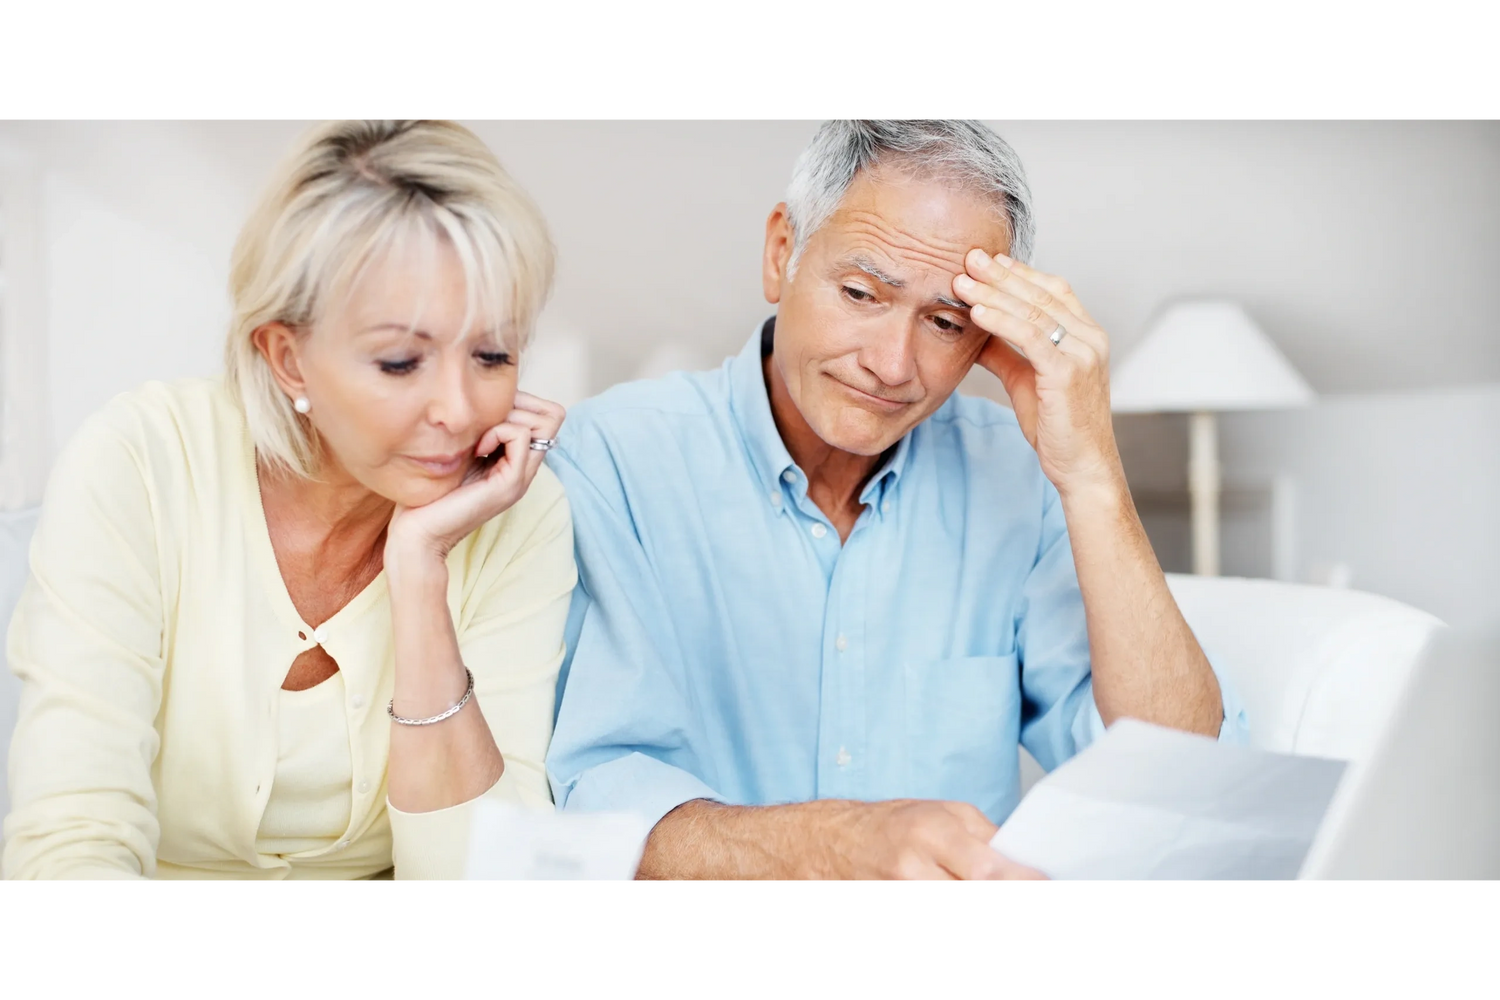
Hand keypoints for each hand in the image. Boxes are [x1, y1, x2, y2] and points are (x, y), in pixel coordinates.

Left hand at [386, 392, 564, 563]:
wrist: (419, 534)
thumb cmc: (428, 493)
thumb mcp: (458, 453)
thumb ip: (476, 432)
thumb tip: (481, 399)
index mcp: (515, 462)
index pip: (546, 416)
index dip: (523, 402)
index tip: (489, 411)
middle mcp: (525, 470)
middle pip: (553, 416)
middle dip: (519, 404)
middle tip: (487, 420)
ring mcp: (521, 478)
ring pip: (543, 422)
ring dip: (508, 417)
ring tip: (480, 436)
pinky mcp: (510, 484)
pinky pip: (520, 436)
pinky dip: (498, 431)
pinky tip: (476, 448)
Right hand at [831, 799, 1045, 882]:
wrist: (837, 843)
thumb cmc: (891, 824)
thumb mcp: (942, 811)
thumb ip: (984, 835)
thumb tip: (1020, 859)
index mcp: (931, 833)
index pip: (987, 870)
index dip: (1021, 881)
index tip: (1040, 880)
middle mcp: (914, 868)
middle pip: (975, 891)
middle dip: (1003, 888)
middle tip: (1021, 882)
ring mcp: (902, 892)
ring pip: (955, 899)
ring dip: (977, 892)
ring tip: (968, 876)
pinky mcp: (891, 902)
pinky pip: (936, 905)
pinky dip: (953, 894)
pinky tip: (954, 883)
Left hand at [952, 250, 1121, 497]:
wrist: (1082, 466)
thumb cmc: (1058, 427)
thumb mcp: (1026, 381)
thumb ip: (1006, 353)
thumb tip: (977, 330)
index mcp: (1086, 335)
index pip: (1053, 290)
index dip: (1020, 273)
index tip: (988, 261)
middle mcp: (1090, 337)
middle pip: (1041, 293)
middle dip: (1002, 274)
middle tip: (969, 257)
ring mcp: (1083, 353)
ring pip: (1034, 311)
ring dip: (995, 293)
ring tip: (963, 281)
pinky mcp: (1068, 372)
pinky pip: (1031, 337)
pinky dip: (1002, 321)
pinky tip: (977, 311)